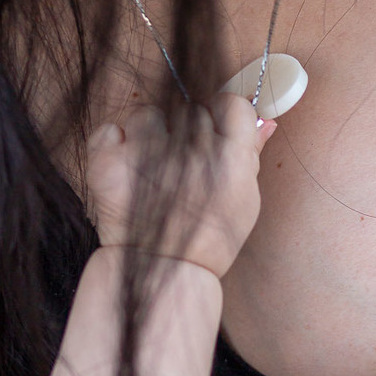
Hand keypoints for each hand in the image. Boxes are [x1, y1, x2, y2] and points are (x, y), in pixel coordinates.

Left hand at [86, 92, 274, 275]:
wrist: (163, 271)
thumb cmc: (212, 238)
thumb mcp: (246, 199)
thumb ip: (252, 154)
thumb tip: (266, 120)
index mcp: (231, 157)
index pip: (230, 104)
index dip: (222, 115)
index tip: (217, 131)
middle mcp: (190, 149)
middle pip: (189, 109)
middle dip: (186, 131)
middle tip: (182, 164)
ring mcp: (146, 152)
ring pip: (147, 114)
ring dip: (147, 133)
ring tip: (148, 166)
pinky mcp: (110, 161)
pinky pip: (109, 129)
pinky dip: (113, 144)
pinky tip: (124, 167)